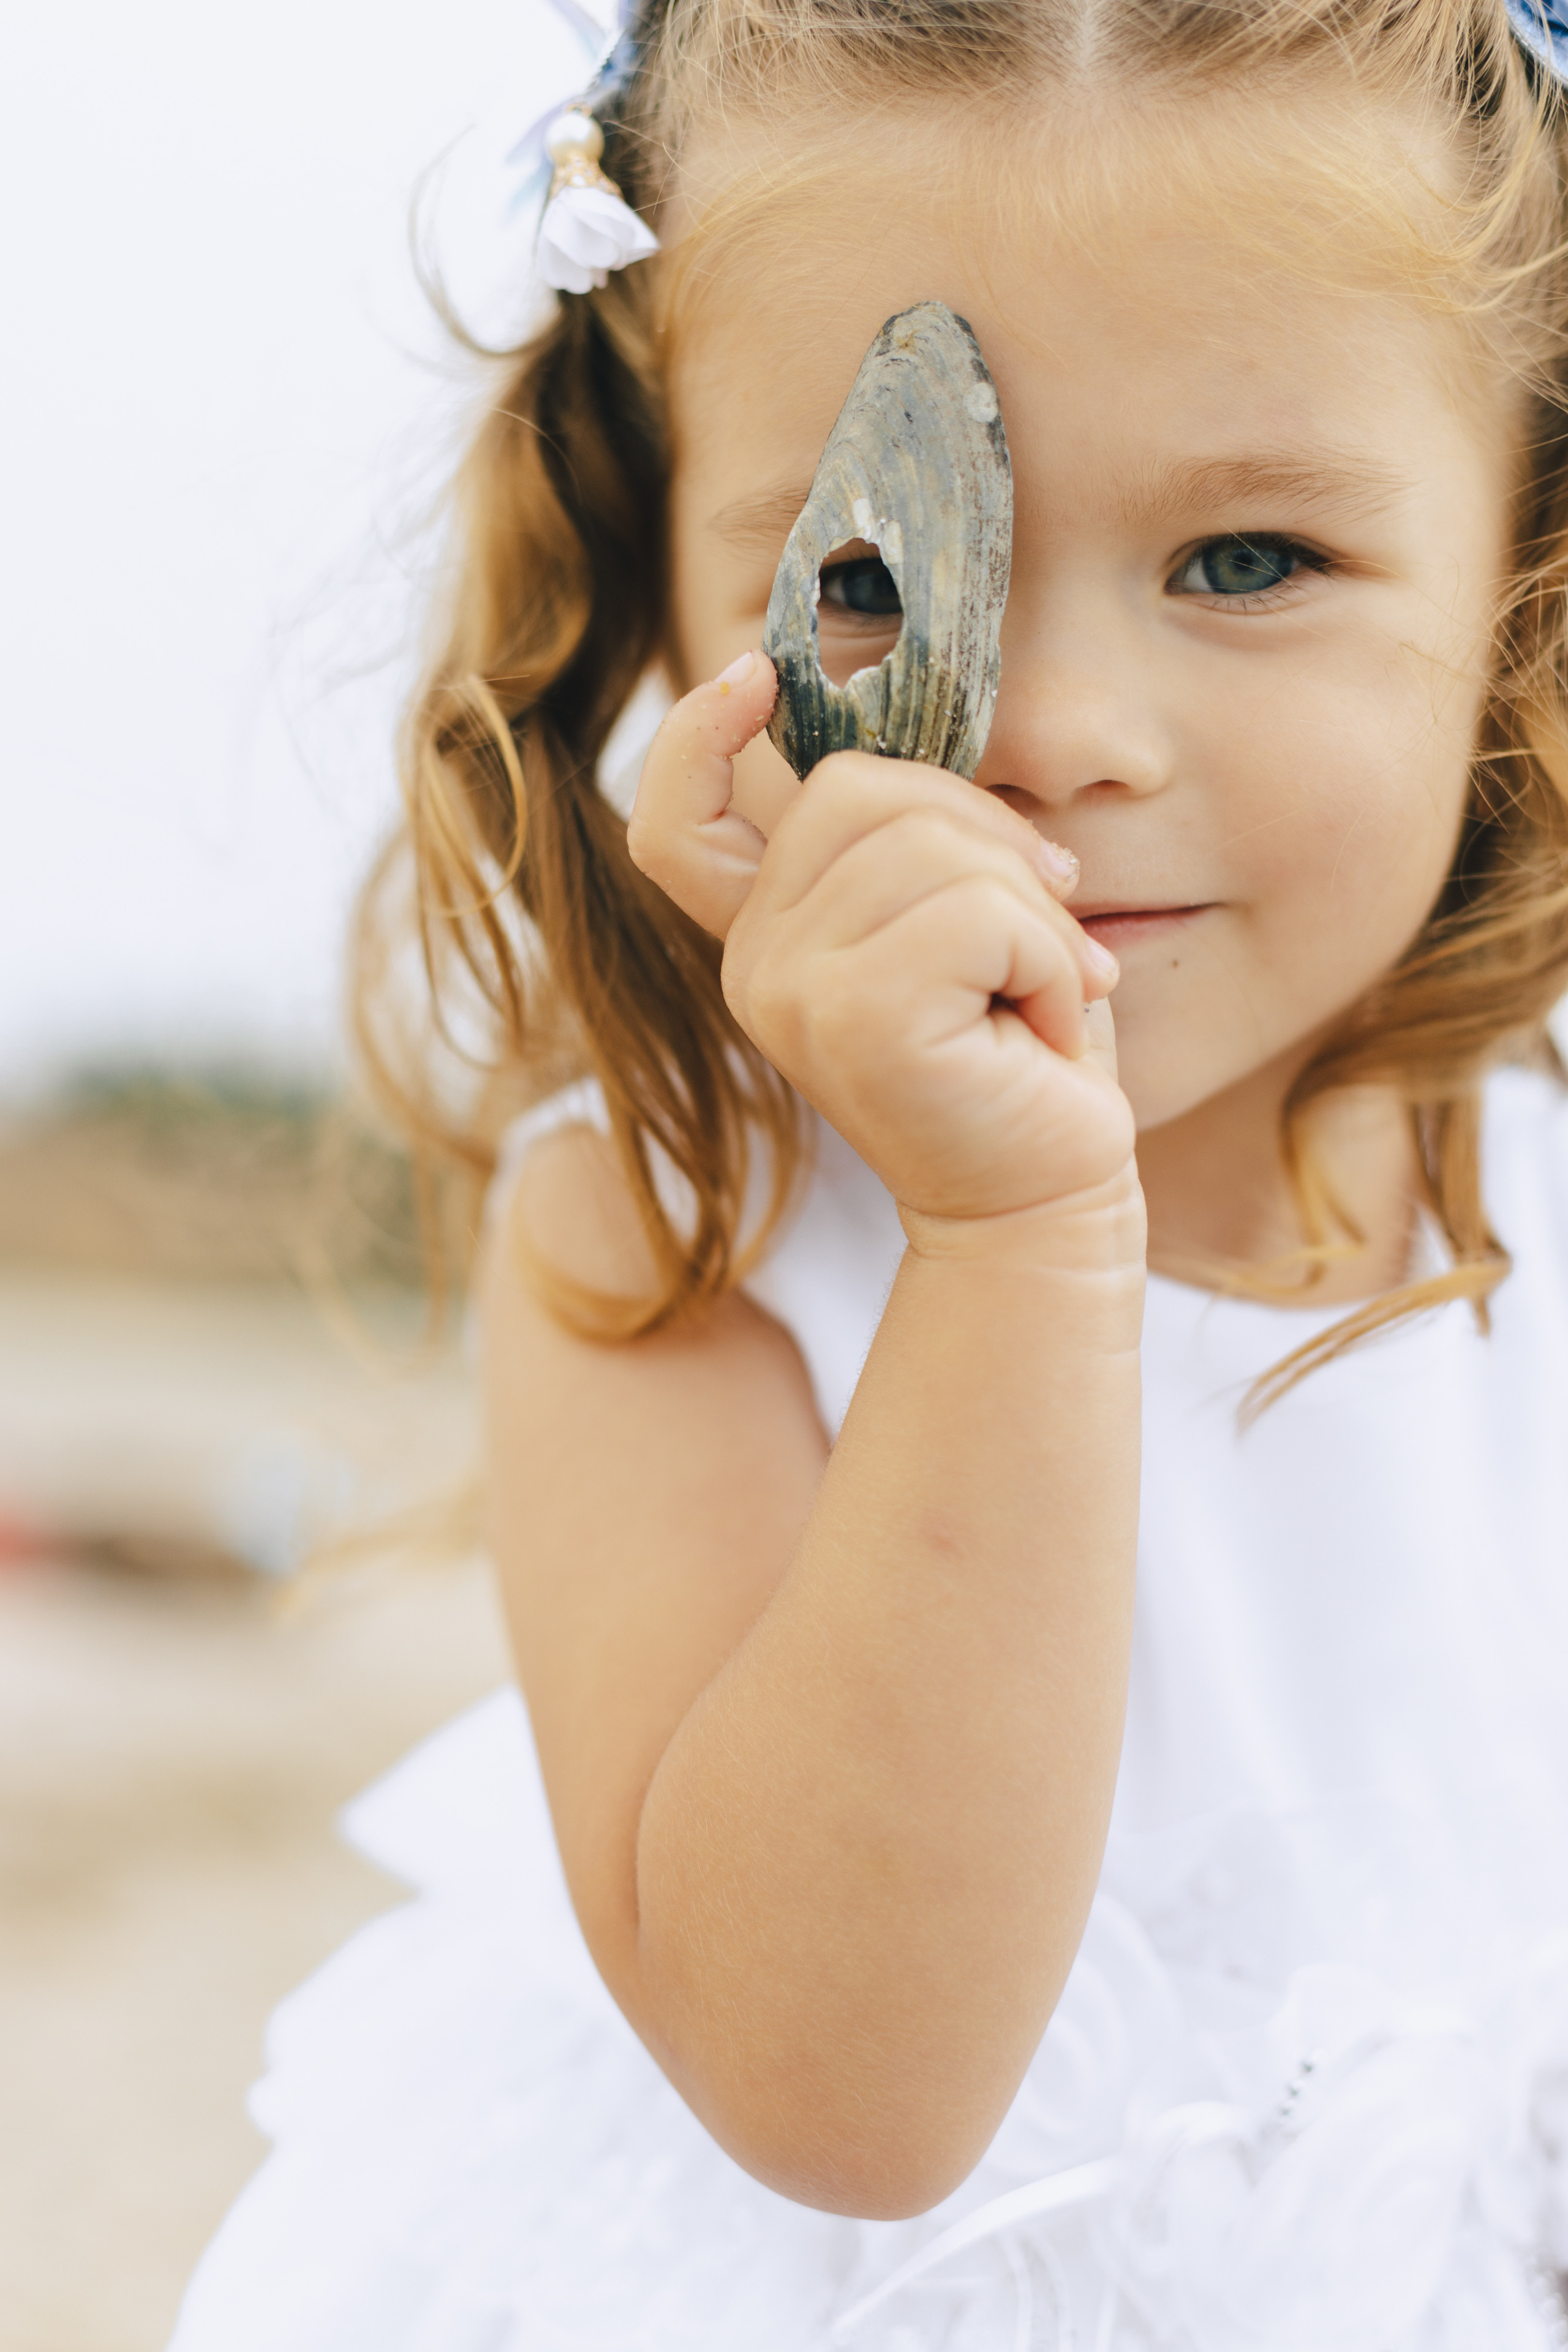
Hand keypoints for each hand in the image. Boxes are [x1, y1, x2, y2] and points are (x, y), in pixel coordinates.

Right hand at [627, 653, 1136, 1228]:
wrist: (1048, 1198)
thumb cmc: (1019, 1055)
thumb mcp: (959, 919)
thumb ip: (913, 841)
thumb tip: (940, 741)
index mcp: (769, 932)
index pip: (679, 818)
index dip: (698, 733)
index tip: (755, 673)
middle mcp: (756, 961)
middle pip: (853, 788)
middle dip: (984, 833)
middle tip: (1051, 923)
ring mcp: (790, 991)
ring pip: (928, 845)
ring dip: (1033, 910)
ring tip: (1049, 991)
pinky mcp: (854, 1020)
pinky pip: (978, 911)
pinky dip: (1050, 958)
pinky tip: (1047, 1028)